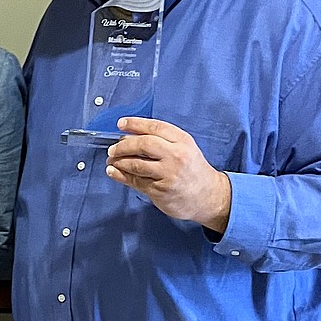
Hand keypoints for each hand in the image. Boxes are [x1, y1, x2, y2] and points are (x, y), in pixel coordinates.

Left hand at [104, 117, 231, 232]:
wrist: (209, 196)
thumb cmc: (192, 170)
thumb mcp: (184, 147)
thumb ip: (161, 140)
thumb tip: (129, 135)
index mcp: (182, 141)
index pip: (154, 127)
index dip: (134, 124)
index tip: (121, 124)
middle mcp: (176, 156)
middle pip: (143, 144)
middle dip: (123, 145)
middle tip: (113, 148)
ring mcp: (168, 174)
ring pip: (136, 164)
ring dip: (119, 161)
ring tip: (111, 160)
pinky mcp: (160, 191)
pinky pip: (136, 181)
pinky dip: (121, 175)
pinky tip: (114, 171)